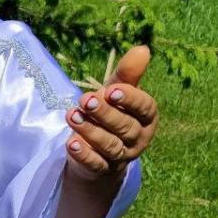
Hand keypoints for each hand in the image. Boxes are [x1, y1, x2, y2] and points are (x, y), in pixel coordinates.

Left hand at [65, 46, 158, 178]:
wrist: (97, 149)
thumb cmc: (110, 113)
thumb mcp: (116, 92)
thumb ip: (127, 74)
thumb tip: (143, 48)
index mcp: (146, 118)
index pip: (145, 108)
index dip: (130, 99)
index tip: (111, 90)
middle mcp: (138, 138)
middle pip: (125, 127)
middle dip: (105, 114)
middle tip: (85, 101)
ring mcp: (121, 156)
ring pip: (110, 145)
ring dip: (90, 131)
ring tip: (72, 116)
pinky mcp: (102, 169)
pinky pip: (96, 164)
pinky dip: (84, 154)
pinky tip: (71, 143)